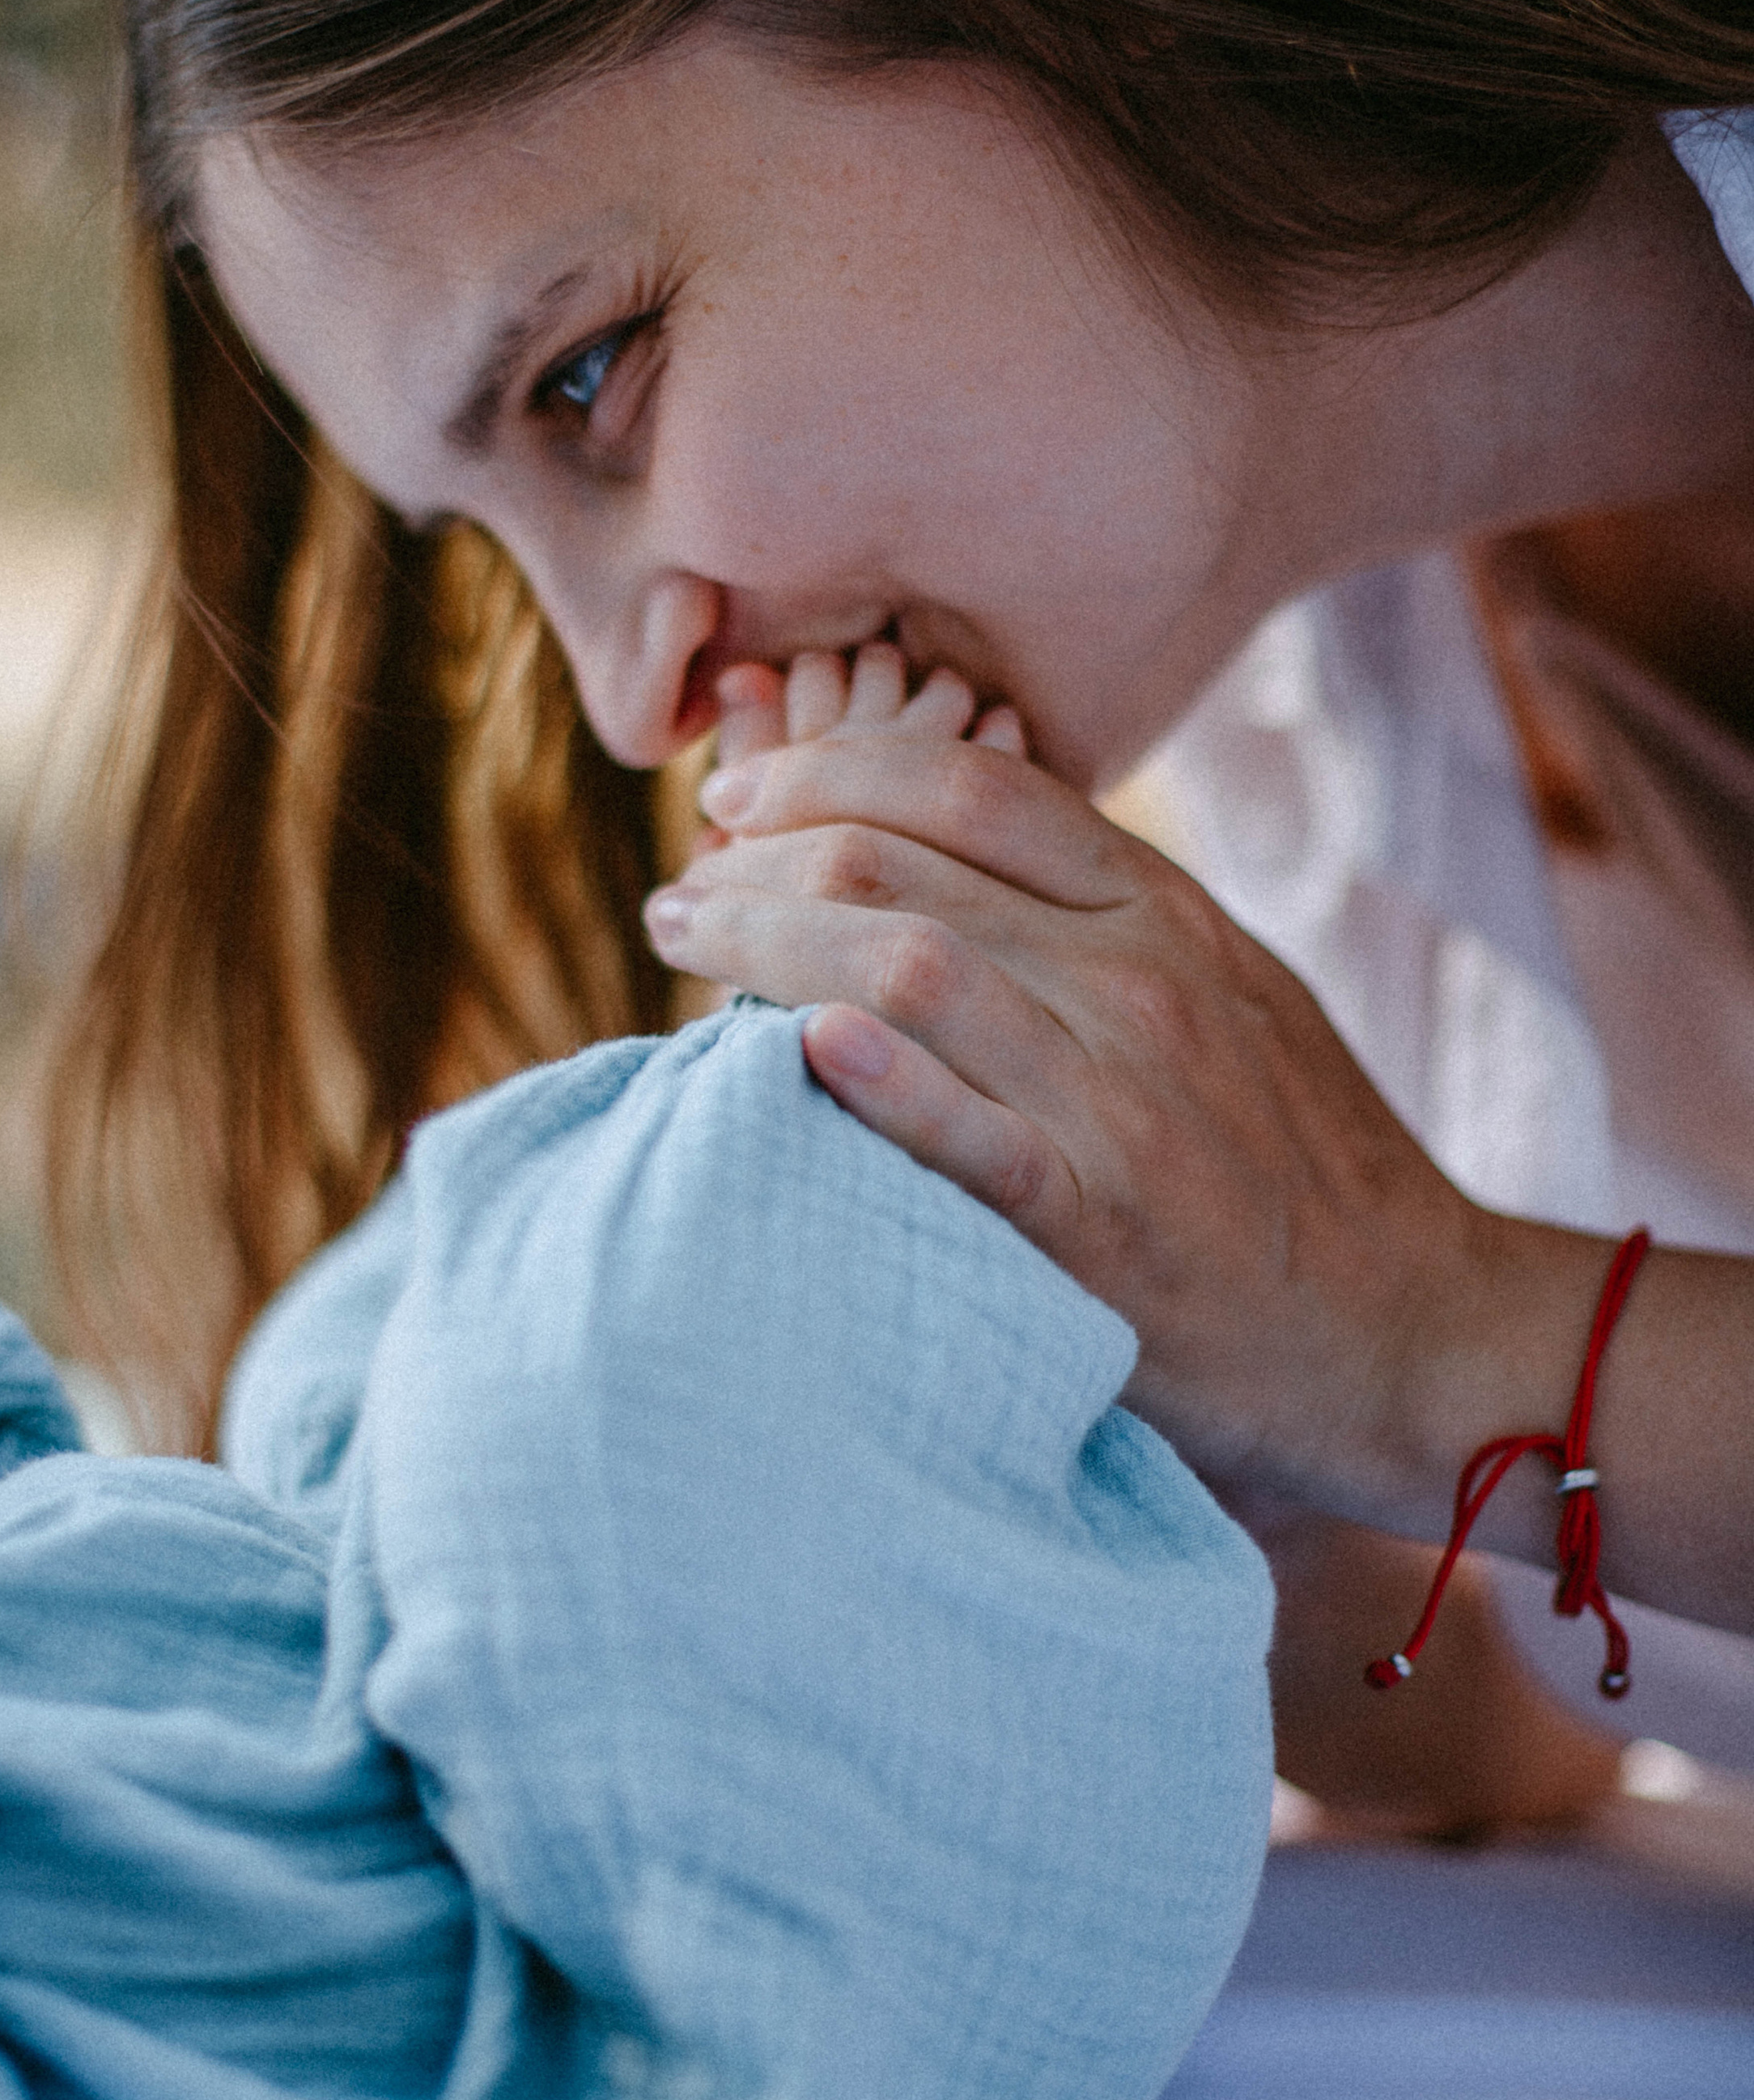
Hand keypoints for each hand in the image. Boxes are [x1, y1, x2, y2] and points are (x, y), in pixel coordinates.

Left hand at [647, 649, 1552, 1524]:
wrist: (1418, 1330)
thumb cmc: (1298, 1165)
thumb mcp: (1224, 993)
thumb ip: (1098, 920)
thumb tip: (931, 860)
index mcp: (1160, 912)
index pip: (961, 784)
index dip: (825, 769)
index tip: (738, 801)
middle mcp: (1137, 982)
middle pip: (901, 866)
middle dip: (756, 860)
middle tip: (682, 890)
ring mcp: (1123, 1102)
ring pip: (906, 968)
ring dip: (764, 942)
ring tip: (685, 949)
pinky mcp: (1105, 1229)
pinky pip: (972, 1135)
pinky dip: (876, 1080)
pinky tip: (794, 1046)